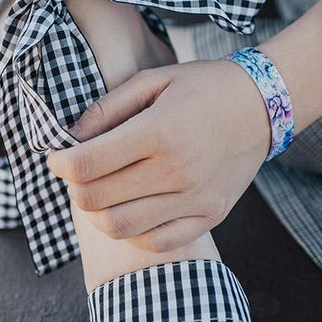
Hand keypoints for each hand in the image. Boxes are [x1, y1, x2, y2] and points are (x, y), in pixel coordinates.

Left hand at [47, 59, 269, 251]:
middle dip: (75, 187)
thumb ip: (107, 108)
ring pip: (120, 227)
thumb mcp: (155, 79)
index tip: (58, 156)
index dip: (58, 163)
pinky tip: (135, 206)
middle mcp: (176, 170)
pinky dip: (135, 230)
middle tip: (81, 171)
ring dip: (99, 212)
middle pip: (95, 201)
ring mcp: (196, 198)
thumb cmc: (205, 86)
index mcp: (159, 131)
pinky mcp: (211, 215)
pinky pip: (157, 241)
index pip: (85, 164)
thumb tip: (69, 138)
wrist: (264, 105)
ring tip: (105, 189)